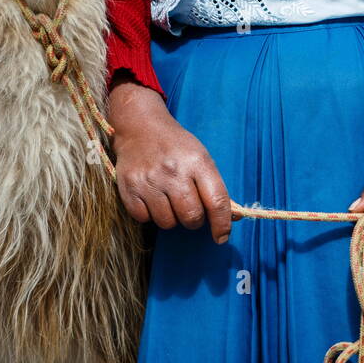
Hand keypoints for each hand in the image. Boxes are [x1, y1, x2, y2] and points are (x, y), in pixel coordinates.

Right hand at [107, 78, 233, 244]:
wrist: (141, 126)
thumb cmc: (176, 146)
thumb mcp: (201, 158)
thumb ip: (216, 188)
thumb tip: (233, 218)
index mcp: (197, 161)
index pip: (216, 201)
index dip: (222, 224)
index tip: (221, 236)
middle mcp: (173, 171)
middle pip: (191, 217)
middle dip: (194, 220)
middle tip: (189, 208)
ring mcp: (150, 180)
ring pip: (167, 223)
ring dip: (170, 218)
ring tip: (168, 199)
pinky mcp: (129, 187)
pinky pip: (144, 219)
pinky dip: (149, 214)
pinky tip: (151, 197)